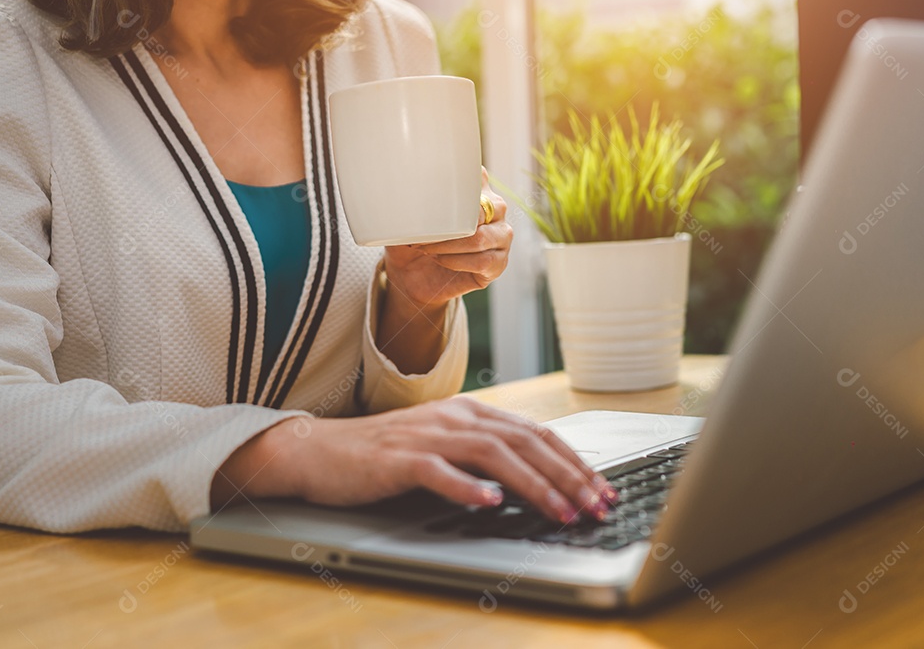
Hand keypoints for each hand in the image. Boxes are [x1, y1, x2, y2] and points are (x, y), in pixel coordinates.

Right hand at [213, 398, 617, 523]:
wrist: (322, 450)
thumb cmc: (386, 454)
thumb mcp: (444, 446)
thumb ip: (485, 454)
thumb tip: (539, 479)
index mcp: (470, 412)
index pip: (535, 433)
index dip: (573, 460)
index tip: (601, 489)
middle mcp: (454, 417)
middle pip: (523, 441)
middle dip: (567, 475)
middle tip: (596, 504)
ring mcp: (426, 436)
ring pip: (492, 454)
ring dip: (533, 484)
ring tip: (560, 510)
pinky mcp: (398, 459)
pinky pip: (438, 472)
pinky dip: (467, 487)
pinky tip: (491, 503)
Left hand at [381, 167, 512, 311]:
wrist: (412, 275)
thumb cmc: (414, 239)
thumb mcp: (409, 216)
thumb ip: (415, 198)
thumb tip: (403, 189)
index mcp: (478, 192)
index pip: (477, 179)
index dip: (455, 190)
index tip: (430, 200)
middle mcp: (495, 212)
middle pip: (484, 210)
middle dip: (449, 224)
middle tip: (422, 233)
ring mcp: (501, 238)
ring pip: (481, 238)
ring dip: (449, 245)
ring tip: (426, 248)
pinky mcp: (498, 264)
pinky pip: (483, 261)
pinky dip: (457, 261)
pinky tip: (440, 260)